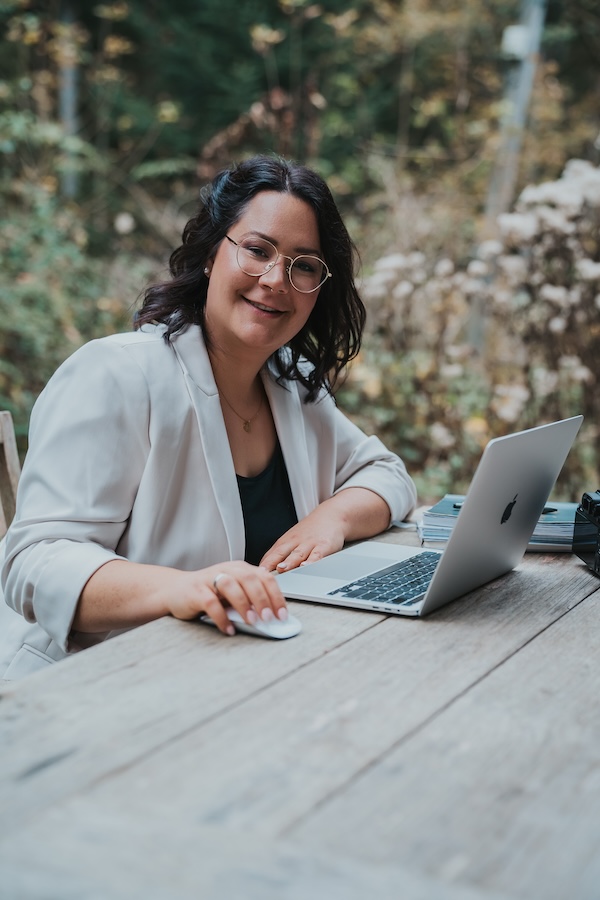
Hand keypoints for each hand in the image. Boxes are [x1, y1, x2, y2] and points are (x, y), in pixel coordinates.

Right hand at [169, 561, 287, 634]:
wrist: (175, 591)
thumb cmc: (209, 593)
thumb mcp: (233, 593)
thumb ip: (250, 600)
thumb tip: (273, 619)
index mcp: (240, 569)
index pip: (264, 577)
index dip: (275, 596)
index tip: (282, 615)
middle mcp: (227, 570)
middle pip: (249, 579)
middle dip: (262, 599)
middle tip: (269, 618)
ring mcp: (209, 579)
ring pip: (230, 586)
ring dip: (244, 604)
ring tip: (252, 622)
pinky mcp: (195, 591)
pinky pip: (210, 602)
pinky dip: (221, 617)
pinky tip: (229, 629)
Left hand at [259, 504, 346, 573]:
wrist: (332, 515)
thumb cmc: (310, 531)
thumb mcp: (292, 540)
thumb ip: (279, 554)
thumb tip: (263, 570)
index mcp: (286, 542)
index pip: (270, 555)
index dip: (262, 566)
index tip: (254, 576)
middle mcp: (295, 542)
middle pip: (281, 553)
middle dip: (271, 563)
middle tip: (263, 573)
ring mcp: (309, 544)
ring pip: (298, 554)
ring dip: (289, 562)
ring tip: (282, 569)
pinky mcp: (324, 546)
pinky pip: (317, 554)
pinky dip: (311, 561)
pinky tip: (306, 566)